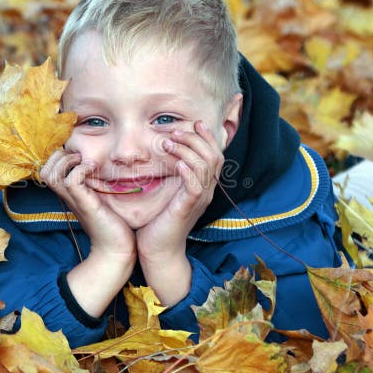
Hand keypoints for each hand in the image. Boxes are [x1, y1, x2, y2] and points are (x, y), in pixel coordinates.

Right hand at [40, 149, 135, 315]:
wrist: (117, 249)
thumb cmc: (113, 224)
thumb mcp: (101, 199)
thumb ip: (96, 185)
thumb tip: (102, 167)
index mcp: (70, 194)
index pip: (48, 170)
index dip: (58, 158)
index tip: (79, 157)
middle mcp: (68, 196)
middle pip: (44, 170)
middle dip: (59, 157)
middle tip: (80, 157)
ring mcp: (74, 200)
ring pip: (51, 174)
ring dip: (67, 161)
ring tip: (85, 162)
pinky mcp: (85, 203)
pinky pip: (71, 180)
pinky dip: (80, 169)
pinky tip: (94, 170)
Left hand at [136, 121, 223, 304]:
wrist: (157, 249)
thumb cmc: (158, 220)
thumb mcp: (167, 191)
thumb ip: (171, 173)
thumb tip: (163, 149)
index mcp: (202, 185)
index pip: (215, 155)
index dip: (207, 137)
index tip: (194, 123)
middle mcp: (206, 191)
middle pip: (215, 156)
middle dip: (196, 139)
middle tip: (175, 131)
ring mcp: (199, 200)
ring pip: (205, 167)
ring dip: (187, 150)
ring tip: (168, 143)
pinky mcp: (188, 208)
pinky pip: (195, 186)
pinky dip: (188, 172)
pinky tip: (176, 164)